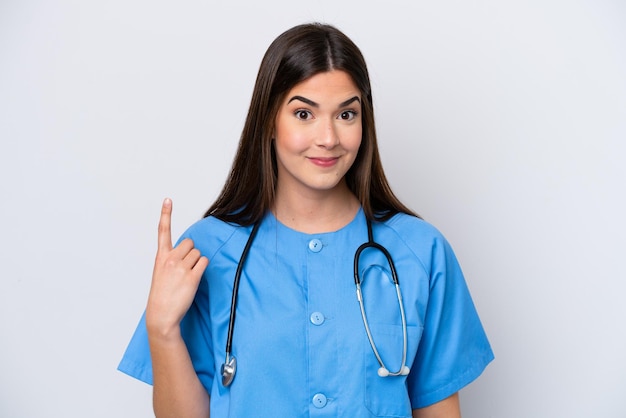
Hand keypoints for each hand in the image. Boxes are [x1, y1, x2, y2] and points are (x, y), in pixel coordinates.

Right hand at [146, 198, 208, 339]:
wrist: (161, 315)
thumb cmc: (162, 295)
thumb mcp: (161, 273)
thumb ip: (171, 260)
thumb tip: (189, 252)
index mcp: (161, 257)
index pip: (163, 231)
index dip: (166, 214)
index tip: (168, 200)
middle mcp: (170, 259)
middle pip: (190, 243)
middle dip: (191, 253)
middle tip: (185, 269)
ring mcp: (181, 267)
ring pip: (198, 253)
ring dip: (197, 263)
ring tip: (187, 277)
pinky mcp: (192, 276)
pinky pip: (204, 263)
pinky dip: (202, 269)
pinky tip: (194, 279)